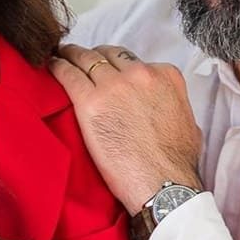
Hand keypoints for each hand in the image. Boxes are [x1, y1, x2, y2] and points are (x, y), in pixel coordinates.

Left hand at [50, 44, 201, 214]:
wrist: (163, 184)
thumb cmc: (176, 162)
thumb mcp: (188, 121)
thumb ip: (172, 103)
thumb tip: (161, 107)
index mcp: (165, 75)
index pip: (133, 60)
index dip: (117, 65)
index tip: (107, 71)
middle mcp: (139, 74)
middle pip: (107, 55)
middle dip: (93, 56)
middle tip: (79, 58)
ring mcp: (114, 86)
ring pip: (86, 59)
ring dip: (72, 56)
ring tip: (61, 56)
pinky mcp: (90, 102)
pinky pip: (68, 76)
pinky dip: (58, 68)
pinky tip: (51, 66)